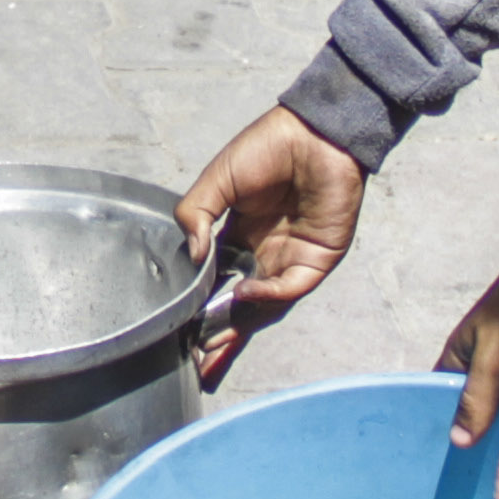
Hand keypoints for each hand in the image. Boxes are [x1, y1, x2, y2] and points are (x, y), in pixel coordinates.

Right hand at [176, 106, 366, 385]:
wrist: (314, 133)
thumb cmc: (267, 148)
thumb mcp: (217, 180)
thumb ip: (196, 214)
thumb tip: (193, 255)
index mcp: (240, 237)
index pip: (218, 284)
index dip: (202, 309)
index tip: (180, 335)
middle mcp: (265, 255)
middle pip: (240, 307)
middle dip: (221, 337)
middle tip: (198, 365)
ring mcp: (291, 260)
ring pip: (264, 307)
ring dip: (241, 328)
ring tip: (212, 349)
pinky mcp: (317, 260)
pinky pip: (289, 288)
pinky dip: (266, 295)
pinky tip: (243, 295)